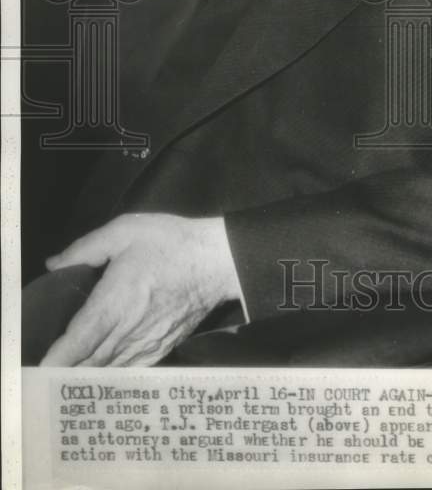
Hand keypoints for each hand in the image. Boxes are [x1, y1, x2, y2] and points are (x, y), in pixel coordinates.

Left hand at [40, 213, 240, 366]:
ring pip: (107, 371)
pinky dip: (110, 376)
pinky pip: (129, 371)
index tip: (38, 368)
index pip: (77, 342)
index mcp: (115, 302)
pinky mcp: (161, 348)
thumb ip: (85, 248)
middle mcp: (128, 331)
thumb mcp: (124, 231)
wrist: (217, 261)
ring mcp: (146, 344)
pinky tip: (100, 373)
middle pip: (87, 363)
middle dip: (63, 371)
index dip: (55, 359)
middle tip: (43, 371)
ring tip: (64, 375)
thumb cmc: (170, 243)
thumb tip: (54, 264)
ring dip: (84, 375)